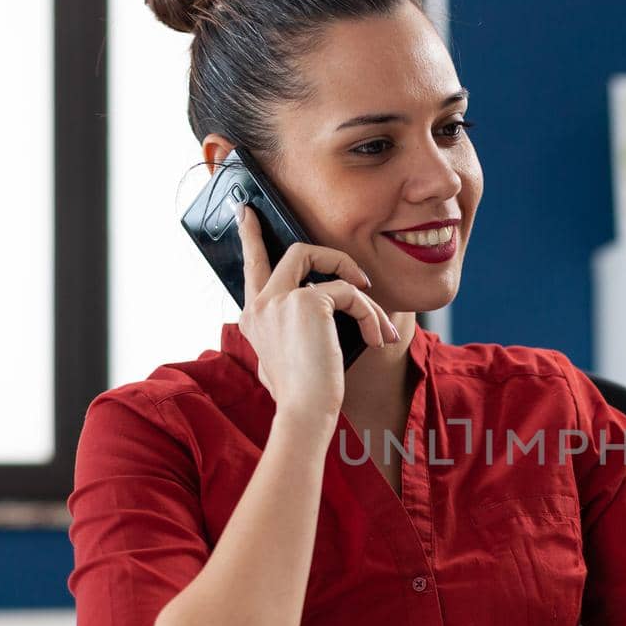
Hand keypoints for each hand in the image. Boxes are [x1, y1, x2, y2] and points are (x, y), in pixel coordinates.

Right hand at [234, 203, 396, 418]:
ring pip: (326, 264)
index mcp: (253, 318)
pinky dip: (370, 314)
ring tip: (379, 323)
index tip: (247, 213)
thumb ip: (289, 330)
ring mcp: (280, 300)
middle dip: (331, 255)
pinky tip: (378, 338)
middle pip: (294, 253)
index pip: (251, 267)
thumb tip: (318, 309)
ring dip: (361, 292)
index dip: (250, 237)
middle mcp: (260, 304)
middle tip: (359, 274)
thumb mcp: (284, 359)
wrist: (303, 412)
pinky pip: (350, 293)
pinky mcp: (308, 302)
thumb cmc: (300, 395)